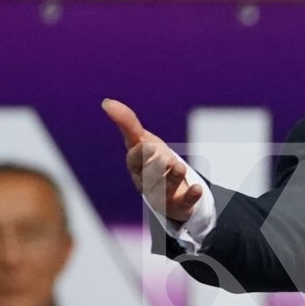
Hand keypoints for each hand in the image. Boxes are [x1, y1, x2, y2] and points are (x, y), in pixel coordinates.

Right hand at [102, 98, 204, 223]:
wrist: (168, 188)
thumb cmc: (151, 161)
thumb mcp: (140, 140)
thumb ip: (127, 122)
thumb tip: (107, 102)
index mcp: (136, 166)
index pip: (134, 160)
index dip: (139, 154)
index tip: (145, 146)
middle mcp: (147, 182)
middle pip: (149, 176)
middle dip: (156, 167)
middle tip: (166, 159)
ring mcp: (163, 194)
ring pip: (166, 188)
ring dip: (173, 178)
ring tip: (179, 167)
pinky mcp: (179, 204)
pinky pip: (185, 202)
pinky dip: (191, 196)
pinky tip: (198, 189)